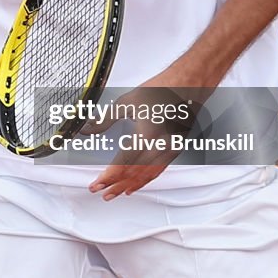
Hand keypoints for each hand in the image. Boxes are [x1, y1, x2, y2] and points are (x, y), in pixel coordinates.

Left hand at [88, 56, 214, 199]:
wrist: (189, 85)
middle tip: (101, 192)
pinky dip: (145, 180)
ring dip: (130, 186)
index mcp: (148, 134)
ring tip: (115, 193)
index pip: (124, 163)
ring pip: (147, 175)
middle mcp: (161, 145)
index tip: (97, 183)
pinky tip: (136, 185)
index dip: (108, 176)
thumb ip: (106, 119)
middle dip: (116, 185)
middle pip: (135, 173)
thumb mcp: (128, 102)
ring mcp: (171, 149)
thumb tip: (89, 127)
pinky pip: (158, 170)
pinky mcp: (176, 149)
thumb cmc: (163, 89)